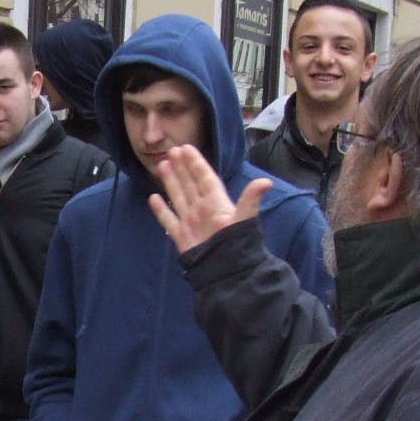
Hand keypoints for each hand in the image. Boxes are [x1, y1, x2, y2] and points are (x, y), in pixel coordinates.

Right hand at [147, 145, 269, 256]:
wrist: (225, 272)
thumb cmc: (235, 244)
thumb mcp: (244, 220)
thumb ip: (250, 200)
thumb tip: (266, 182)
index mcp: (216, 202)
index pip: (204, 177)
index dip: (196, 163)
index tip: (186, 148)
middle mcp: (203, 209)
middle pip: (190, 183)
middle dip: (182, 167)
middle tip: (172, 150)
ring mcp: (191, 222)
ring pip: (179, 197)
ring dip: (171, 182)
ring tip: (162, 165)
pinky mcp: (182, 236)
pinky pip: (169, 219)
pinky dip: (161, 210)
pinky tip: (153, 198)